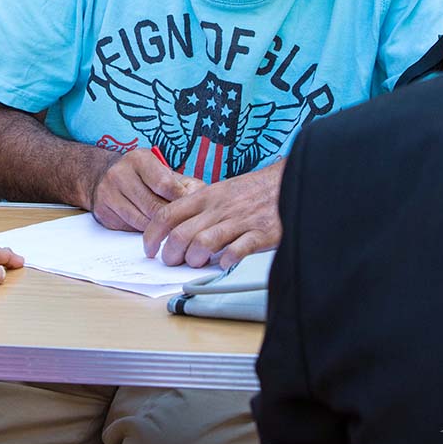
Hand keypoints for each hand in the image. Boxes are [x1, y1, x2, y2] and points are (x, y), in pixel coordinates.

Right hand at [87, 148, 203, 232]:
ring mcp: (108, 193)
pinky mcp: (103, 211)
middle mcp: (120, 174)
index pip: (165, 184)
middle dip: (172, 218)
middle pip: (153, 206)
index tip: (190, 207)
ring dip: (159, 228)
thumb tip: (203, 199)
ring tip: (171, 228)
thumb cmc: (142, 175)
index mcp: (138, 159)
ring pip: (142, 220)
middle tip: (184, 225)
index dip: (180, 199)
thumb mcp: (162, 170)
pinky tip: (152, 229)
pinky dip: (144, 230)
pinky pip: (130, 227)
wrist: (102, 175)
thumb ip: (184, 183)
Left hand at [142, 158, 285, 268]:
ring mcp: (240, 221)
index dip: (152, 234)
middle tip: (172, 262)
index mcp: (206, 196)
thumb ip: (199, 208)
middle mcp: (219, 208)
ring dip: (194, 259)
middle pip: (180, 234)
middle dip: (170, 254)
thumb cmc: (252, 191)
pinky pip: (237, 250)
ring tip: (196, 263)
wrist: (292, 180)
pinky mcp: (261, 233)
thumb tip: (174, 229)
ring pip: (203, 243)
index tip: (150, 249)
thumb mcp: (220, 191)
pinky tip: (224, 263)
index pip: (167, 214)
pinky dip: (226, 261)